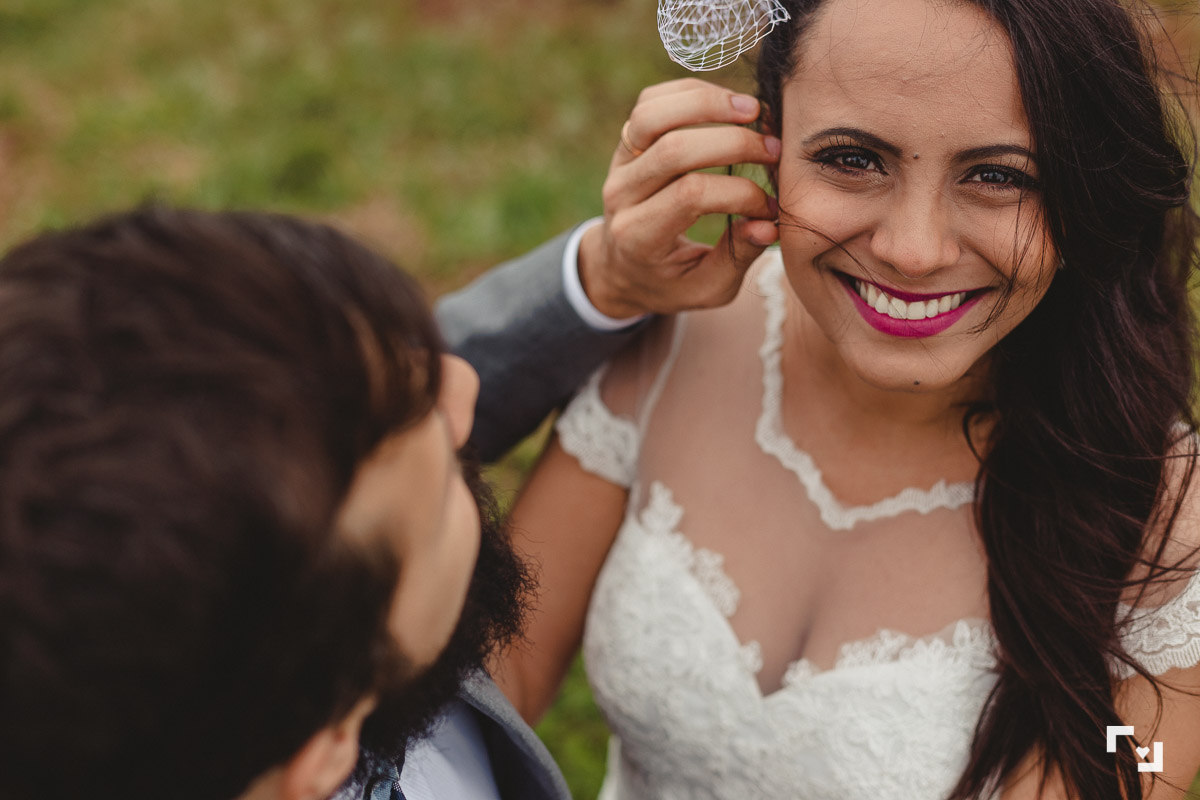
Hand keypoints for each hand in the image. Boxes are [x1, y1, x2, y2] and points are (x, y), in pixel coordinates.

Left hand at [578, 78, 781, 318]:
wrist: (619, 268)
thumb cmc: (670, 281)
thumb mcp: (706, 288)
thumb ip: (738, 257)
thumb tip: (770, 223)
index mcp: (638, 236)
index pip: (691, 195)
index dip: (741, 193)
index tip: (772, 206)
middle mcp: (621, 195)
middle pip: (674, 149)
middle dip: (734, 144)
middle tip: (774, 152)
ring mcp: (618, 163)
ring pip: (653, 114)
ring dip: (708, 104)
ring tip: (754, 111)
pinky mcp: (625, 141)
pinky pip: (650, 102)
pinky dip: (691, 92)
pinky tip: (728, 103)